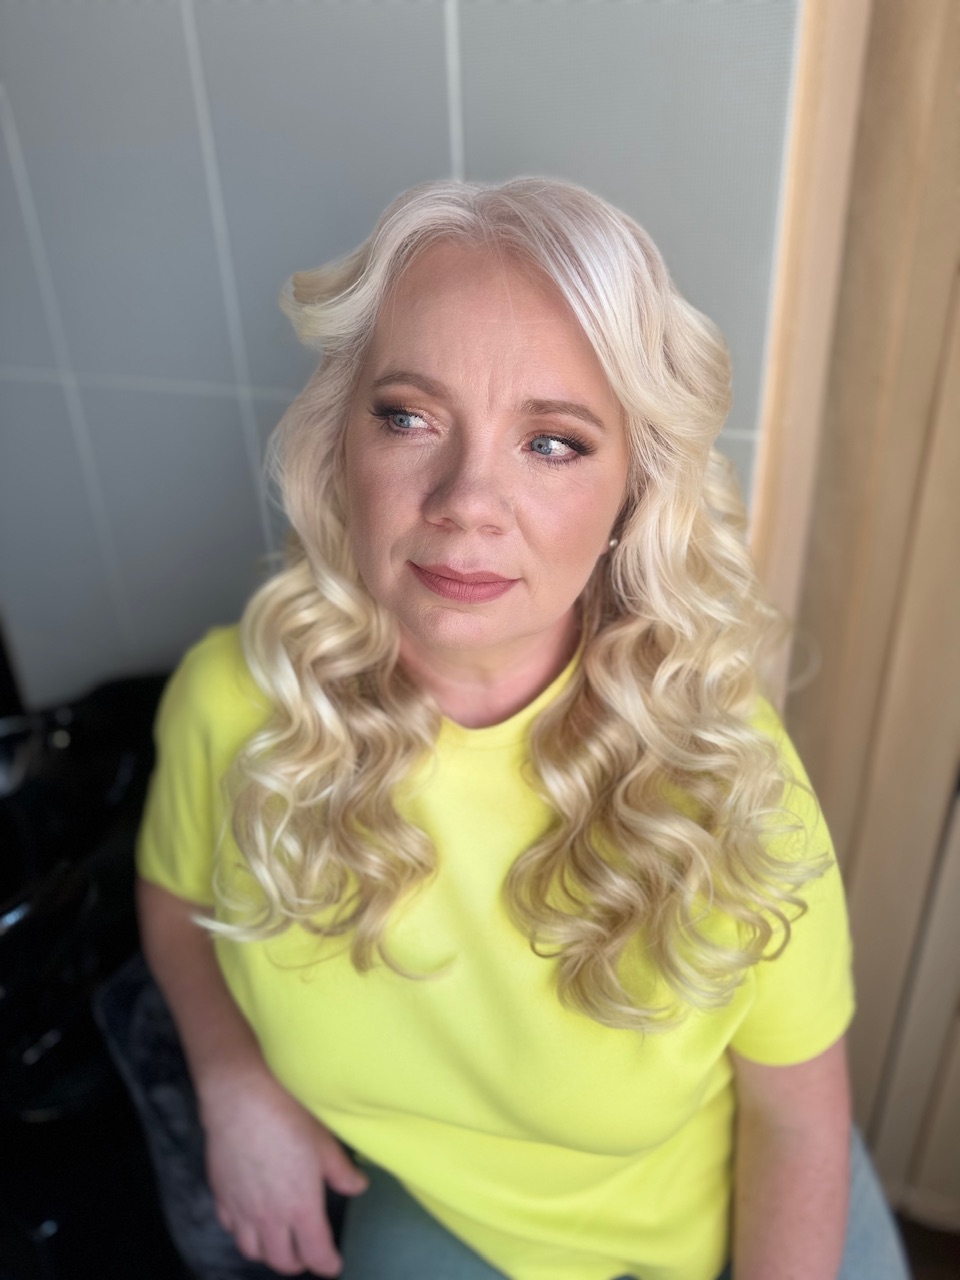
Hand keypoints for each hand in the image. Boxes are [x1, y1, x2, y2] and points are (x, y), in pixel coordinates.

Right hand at [200, 1066, 367, 1275]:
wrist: (241, 1099)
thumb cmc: (287, 1115)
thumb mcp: (324, 1142)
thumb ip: (341, 1171)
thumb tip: (358, 1187)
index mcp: (301, 1208)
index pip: (316, 1254)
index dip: (328, 1264)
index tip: (334, 1264)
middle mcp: (270, 1217)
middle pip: (283, 1261)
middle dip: (299, 1263)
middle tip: (308, 1253)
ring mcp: (242, 1209)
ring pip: (252, 1250)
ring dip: (269, 1251)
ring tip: (280, 1240)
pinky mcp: (221, 1195)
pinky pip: (231, 1228)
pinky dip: (243, 1232)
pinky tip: (251, 1218)